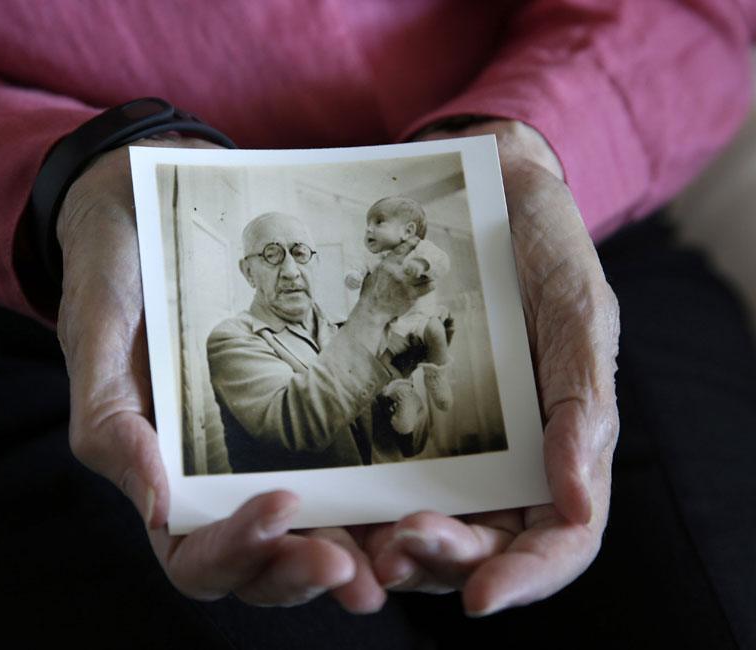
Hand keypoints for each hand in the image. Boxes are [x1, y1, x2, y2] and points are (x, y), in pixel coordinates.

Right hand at [56, 136, 385, 611]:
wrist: (148, 206)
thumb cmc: (113, 269)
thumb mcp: (97, 334)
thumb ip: (111, 422)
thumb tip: (157, 510)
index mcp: (160, 476)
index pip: (195, 554)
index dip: (238, 551)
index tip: (282, 505)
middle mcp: (217, 478)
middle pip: (263, 564)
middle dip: (305, 571)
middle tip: (357, 570)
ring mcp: (265, 448)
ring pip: (310, 532)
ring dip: (352, 551)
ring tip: (397, 548)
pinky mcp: (307, 408)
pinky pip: (344, 463)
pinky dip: (375, 484)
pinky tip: (414, 478)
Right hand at [356, 237, 430, 320]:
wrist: (373, 311)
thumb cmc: (370, 294)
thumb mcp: (372, 276)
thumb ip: (380, 267)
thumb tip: (385, 259)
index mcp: (386, 266)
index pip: (401, 250)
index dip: (411, 243)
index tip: (417, 240)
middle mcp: (397, 273)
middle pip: (417, 262)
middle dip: (424, 260)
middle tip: (428, 260)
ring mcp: (405, 284)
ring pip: (424, 275)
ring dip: (428, 274)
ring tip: (431, 274)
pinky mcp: (411, 296)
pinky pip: (426, 287)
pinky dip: (431, 285)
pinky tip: (432, 284)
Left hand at [367, 120, 619, 614]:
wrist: (483, 193)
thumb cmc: (545, 252)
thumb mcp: (579, 312)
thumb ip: (585, 401)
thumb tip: (576, 501)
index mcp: (559, 450)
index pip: (558, 539)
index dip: (526, 577)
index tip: (481, 594)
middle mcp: (501, 463)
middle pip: (479, 547)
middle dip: (440, 562)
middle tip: (397, 551)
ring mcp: (444, 446)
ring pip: (420, 527)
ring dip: (388, 549)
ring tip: (358, 545)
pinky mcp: (391, 419)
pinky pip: (371, 478)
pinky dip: (353, 504)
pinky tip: (323, 505)